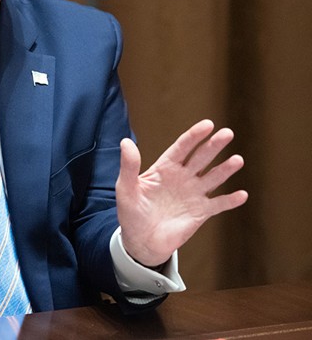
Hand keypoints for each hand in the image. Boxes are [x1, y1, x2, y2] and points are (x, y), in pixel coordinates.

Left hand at [116, 120, 247, 266]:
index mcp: (165, 168)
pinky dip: (230, 200)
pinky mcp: (201, 213)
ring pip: (213, 178)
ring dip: (225, 169)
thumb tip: (125, 142)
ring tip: (237, 160)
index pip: (182, 147)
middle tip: (227, 133)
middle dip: (214, 145)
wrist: (141, 241)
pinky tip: (242, 195)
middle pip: (201, 157)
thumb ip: (129, 166)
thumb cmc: (131, 213)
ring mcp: (193, 194)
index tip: (207, 125)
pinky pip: (218, 204)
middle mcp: (183, 177)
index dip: (194, 136)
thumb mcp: (126, 188)